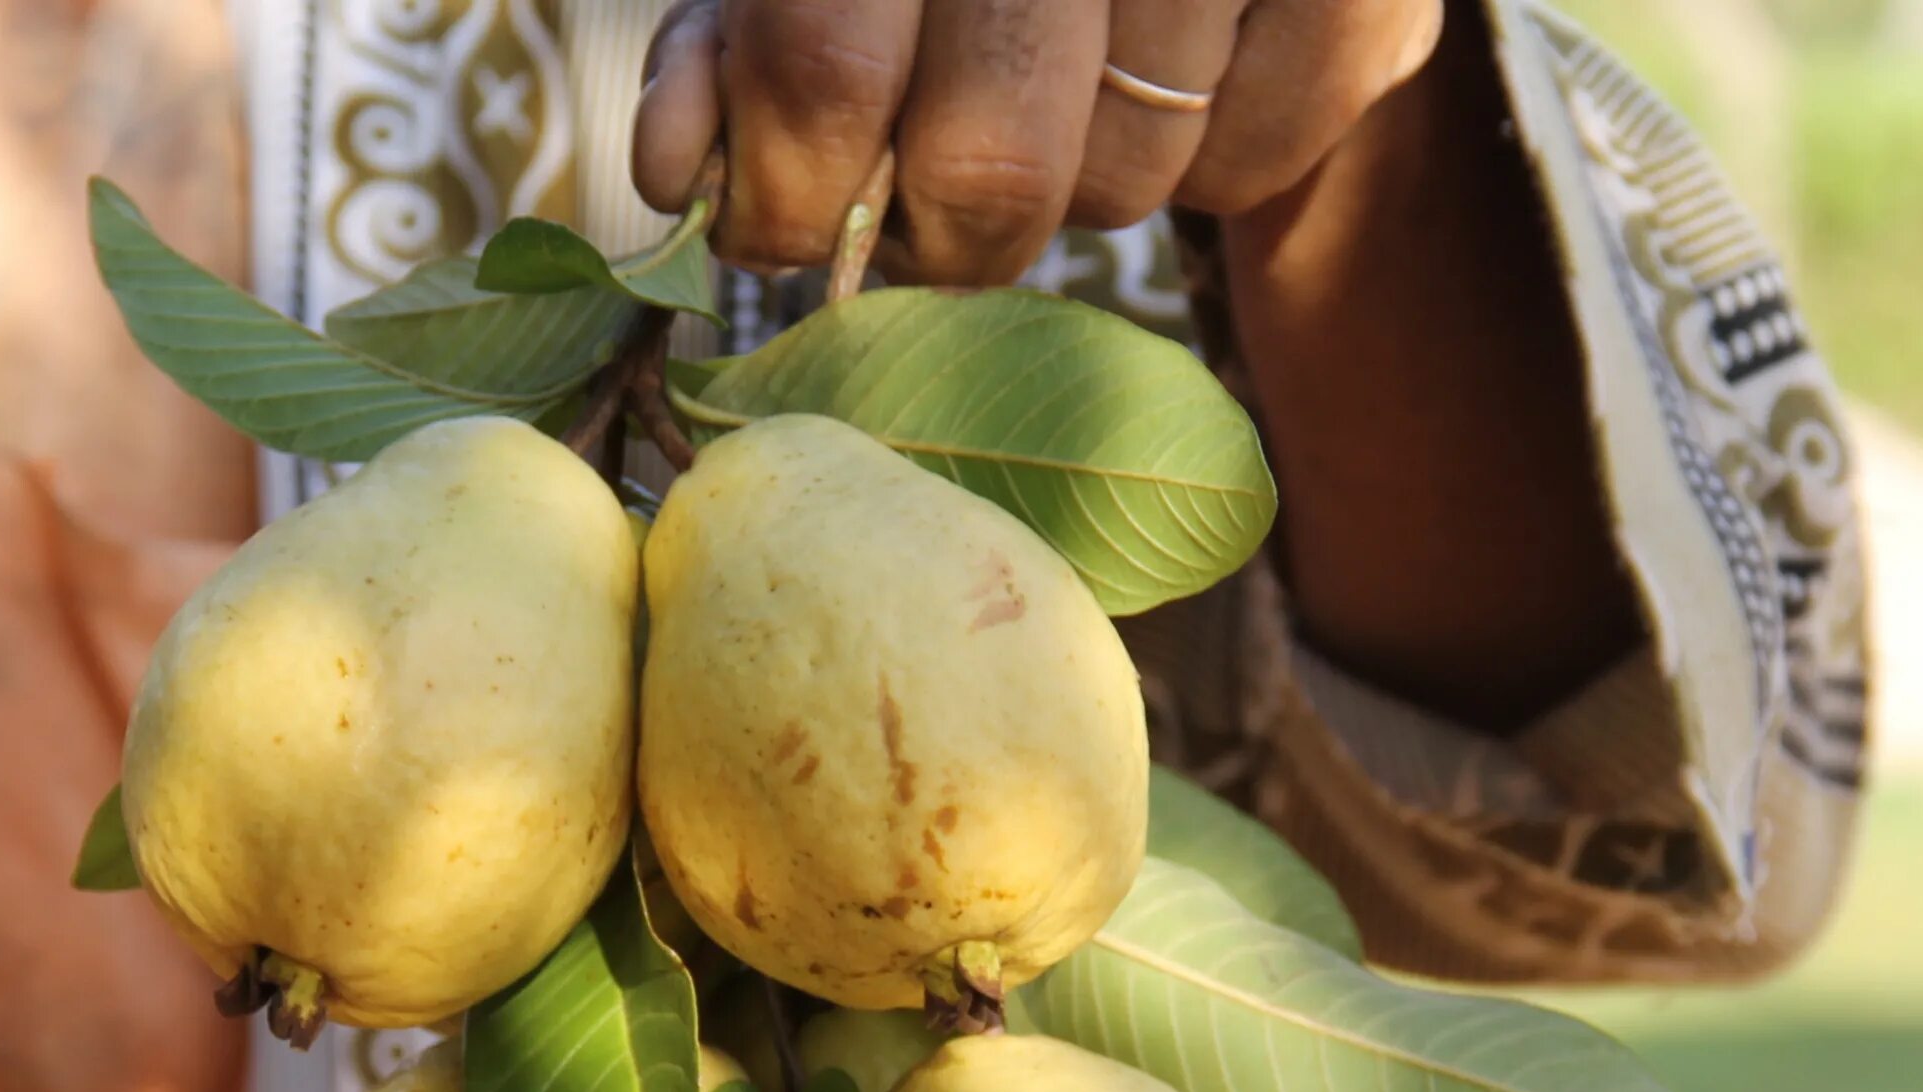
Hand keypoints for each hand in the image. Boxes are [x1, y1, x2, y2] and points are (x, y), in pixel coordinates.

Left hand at [631, 0, 1443, 285]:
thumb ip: (741, 34)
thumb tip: (673, 170)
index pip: (823, 67)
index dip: (785, 194)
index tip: (775, 220)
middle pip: (989, 168)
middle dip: (937, 225)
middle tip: (928, 188)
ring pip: (1119, 188)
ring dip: (1076, 183)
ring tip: (1079, 82)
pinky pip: (1249, 169)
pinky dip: (1210, 160)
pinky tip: (1188, 70)